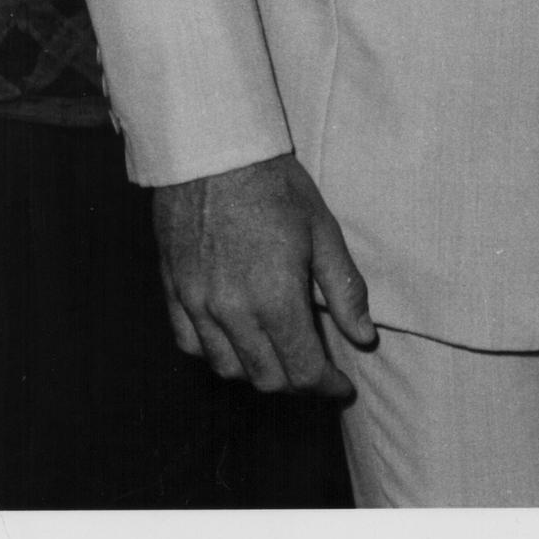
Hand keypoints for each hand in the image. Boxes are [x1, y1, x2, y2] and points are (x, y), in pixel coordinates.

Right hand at [153, 152, 376, 398]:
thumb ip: (344, 290)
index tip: (341, 387)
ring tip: (277, 356)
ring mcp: (198, 305)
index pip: (303, 370)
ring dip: (256, 371)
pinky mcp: (173, 291)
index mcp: (275, 299)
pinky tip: (232, 340)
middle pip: (266, 378)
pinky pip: (189, 345)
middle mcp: (232, 313)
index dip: (326, 387)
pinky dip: (214, 353)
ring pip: (227, 368)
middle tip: (315, 369)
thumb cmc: (274, 185)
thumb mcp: (322, 230)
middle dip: (296, 382)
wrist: (212, 150)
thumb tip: (365, 336)